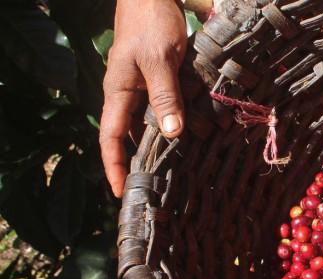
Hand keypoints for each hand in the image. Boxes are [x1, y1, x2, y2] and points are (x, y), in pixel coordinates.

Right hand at [100, 0, 186, 197]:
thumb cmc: (151, 22)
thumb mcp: (160, 59)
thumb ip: (165, 95)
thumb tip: (172, 134)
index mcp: (118, 92)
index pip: (110, 138)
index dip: (114, 166)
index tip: (121, 192)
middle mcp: (128, 95)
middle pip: (129, 137)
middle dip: (138, 164)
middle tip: (154, 192)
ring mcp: (143, 88)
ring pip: (149, 125)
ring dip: (160, 147)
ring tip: (175, 174)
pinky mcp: (160, 81)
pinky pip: (164, 111)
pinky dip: (174, 126)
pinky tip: (191, 139)